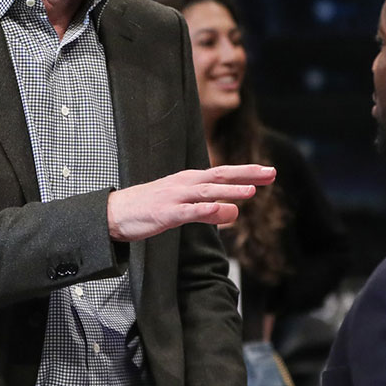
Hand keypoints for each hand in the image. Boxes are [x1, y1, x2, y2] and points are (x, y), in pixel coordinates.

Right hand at [107, 164, 275, 241]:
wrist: (114, 212)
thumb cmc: (149, 207)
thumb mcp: (182, 205)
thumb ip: (209, 209)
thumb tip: (233, 213)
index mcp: (189, 180)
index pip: (223, 173)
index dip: (247, 172)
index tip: (269, 172)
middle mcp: (184, 184)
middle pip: (220, 175)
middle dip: (246, 174)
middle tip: (271, 173)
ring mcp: (174, 198)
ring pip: (206, 192)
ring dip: (229, 190)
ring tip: (250, 191)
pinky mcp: (165, 214)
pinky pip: (188, 212)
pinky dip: (205, 210)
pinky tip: (220, 211)